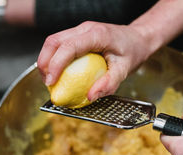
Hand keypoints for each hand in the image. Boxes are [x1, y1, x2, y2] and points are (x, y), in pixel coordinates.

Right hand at [37, 21, 153, 101]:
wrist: (137, 39)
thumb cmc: (132, 52)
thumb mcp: (125, 70)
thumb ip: (108, 84)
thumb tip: (90, 97)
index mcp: (97, 35)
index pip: (69, 46)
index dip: (56, 64)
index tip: (51, 81)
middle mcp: (85, 29)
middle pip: (54, 41)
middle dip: (44, 62)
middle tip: (47, 83)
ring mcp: (80, 30)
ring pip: (53, 41)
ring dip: (46, 60)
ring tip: (49, 79)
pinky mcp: (78, 35)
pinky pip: (59, 44)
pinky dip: (53, 58)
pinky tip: (56, 73)